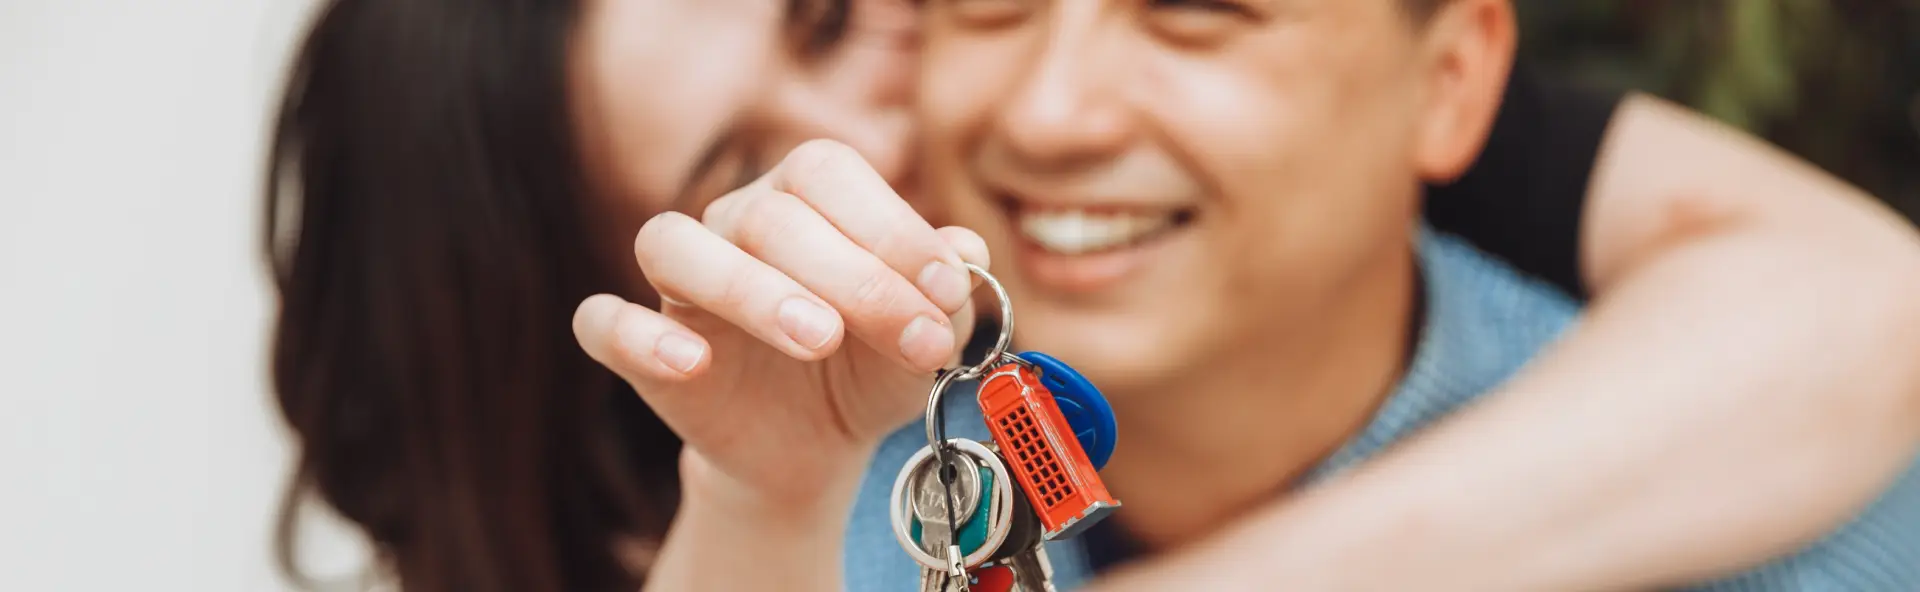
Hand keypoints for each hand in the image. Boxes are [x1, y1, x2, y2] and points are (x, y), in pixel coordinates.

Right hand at [573, 139, 988, 511]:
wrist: (819, 447)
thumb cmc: (869, 368)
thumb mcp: (922, 337)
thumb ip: (944, 294)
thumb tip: (967, 251)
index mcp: (804, 197)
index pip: (828, 173)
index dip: (889, 225)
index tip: (945, 290)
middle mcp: (734, 222)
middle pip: (768, 214)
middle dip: (852, 276)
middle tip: (907, 338)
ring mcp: (680, 284)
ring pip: (675, 245)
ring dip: (749, 287)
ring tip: (818, 337)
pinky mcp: (642, 348)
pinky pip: (603, 320)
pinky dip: (637, 334)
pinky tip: (692, 362)